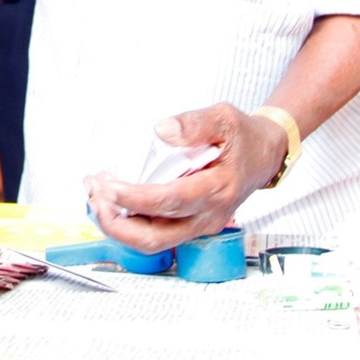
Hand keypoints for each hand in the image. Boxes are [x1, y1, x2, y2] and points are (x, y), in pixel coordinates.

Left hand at [83, 103, 284, 253]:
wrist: (265, 155)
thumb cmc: (244, 138)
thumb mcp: (225, 118)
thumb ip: (195, 123)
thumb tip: (162, 130)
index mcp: (217, 189)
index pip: (169, 203)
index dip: (134, 198)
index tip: (108, 185)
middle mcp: (208, 216)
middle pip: (155, 238)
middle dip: (117, 223)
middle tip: (94, 195)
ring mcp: (199, 225)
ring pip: (152, 242)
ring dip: (119, 225)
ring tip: (96, 196)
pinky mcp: (190, 225)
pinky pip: (156, 233)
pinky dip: (130, 222)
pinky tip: (112, 199)